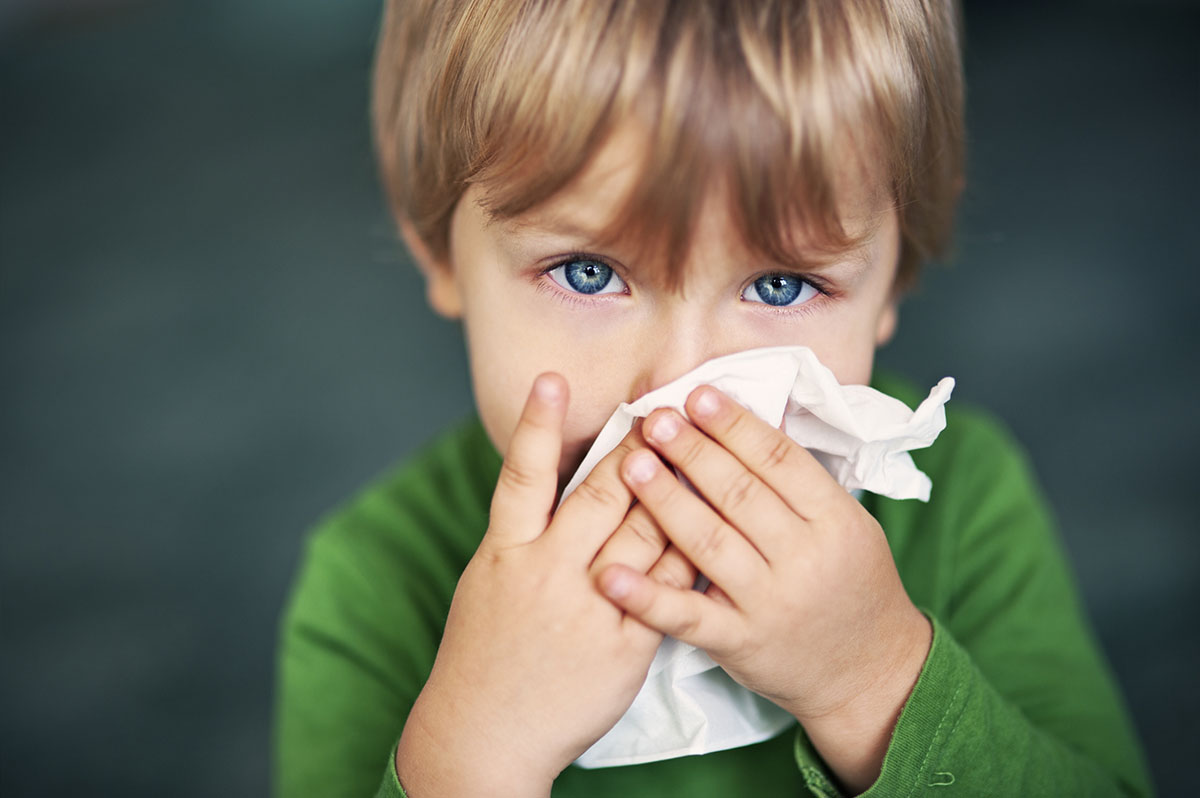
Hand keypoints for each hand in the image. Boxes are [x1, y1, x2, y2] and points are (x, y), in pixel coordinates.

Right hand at [396, 374, 693, 797]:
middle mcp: (547, 572)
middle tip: (664, 406)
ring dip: (675, 489)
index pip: (522, 475)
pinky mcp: (625, 644)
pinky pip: (670, 590)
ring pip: (645, 533)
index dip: (537, 424)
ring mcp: (589, 607)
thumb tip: (553, 482)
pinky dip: (692, 555)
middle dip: (637, 449)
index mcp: (506, 552)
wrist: (487, 731)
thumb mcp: (489, 580)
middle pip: (600, 495)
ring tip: (699, 448)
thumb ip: (524, 532)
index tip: (553, 379)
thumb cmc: (485, 651)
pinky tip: (717, 524)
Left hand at [596, 385, 930, 792]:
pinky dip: (646, 595)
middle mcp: (804, 559)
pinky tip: (609, 572)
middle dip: (693, 452)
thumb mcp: (849, 525)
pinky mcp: (738, 642)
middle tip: (656, 419)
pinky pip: (688, 616)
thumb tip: (749, 421)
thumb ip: (802, 483)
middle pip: (740, 494)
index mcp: (836, 521)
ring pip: (709, 543)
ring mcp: (770, 603)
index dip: (736, 425)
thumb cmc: (853, 586)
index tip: (698, 395)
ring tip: (631, 464)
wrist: (871, 673)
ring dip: (665, 500)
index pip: (780, 461)